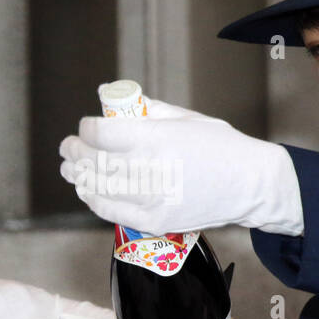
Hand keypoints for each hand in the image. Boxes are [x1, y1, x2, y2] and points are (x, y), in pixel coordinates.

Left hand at [57, 93, 304, 235]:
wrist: (250, 185)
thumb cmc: (220, 146)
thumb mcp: (185, 117)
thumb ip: (146, 109)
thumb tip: (110, 97)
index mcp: (155, 138)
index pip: (101, 133)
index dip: (86, 128)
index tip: (86, 126)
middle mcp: (149, 169)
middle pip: (92, 161)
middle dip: (74, 151)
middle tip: (69, 147)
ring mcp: (150, 199)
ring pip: (97, 187)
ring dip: (78, 176)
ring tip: (71, 168)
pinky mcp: (154, 221)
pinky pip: (112, 212)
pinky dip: (94, 200)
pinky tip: (87, 190)